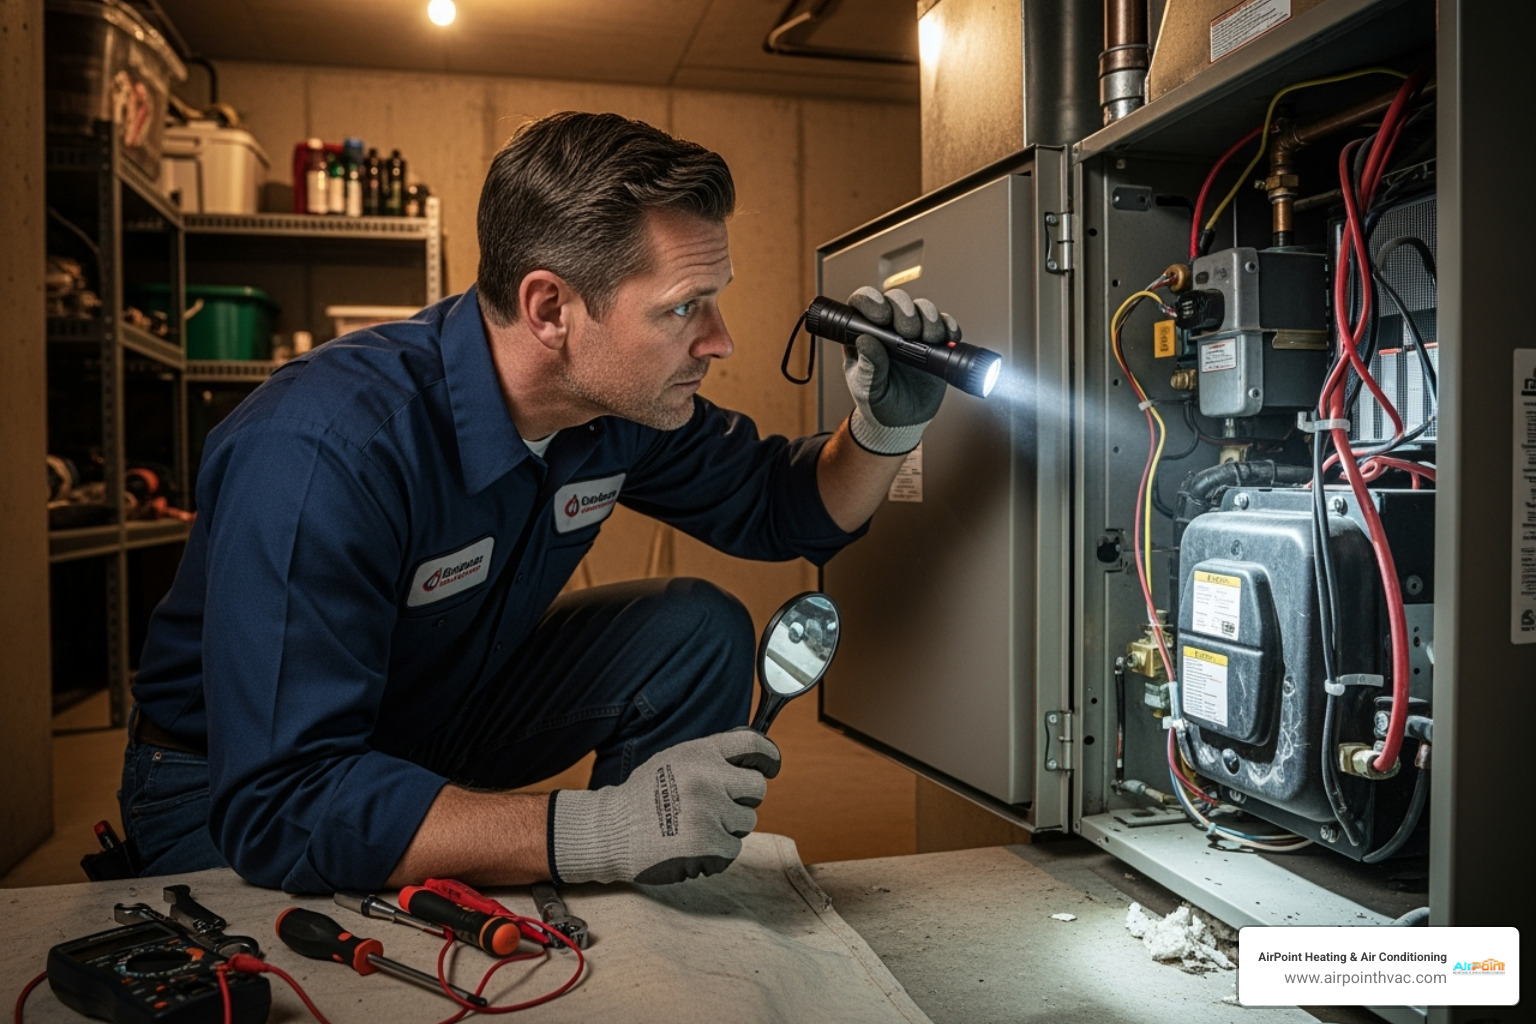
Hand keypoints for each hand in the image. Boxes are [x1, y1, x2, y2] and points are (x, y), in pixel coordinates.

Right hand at [549, 729, 780, 884]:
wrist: (612, 830)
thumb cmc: (644, 797)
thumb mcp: (674, 760)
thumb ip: (711, 758)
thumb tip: (752, 759)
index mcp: (701, 753)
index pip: (753, 745)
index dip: (768, 757)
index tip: (769, 767)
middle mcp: (709, 778)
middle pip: (757, 788)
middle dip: (742, 799)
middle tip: (716, 806)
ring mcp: (711, 812)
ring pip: (746, 821)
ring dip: (728, 827)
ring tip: (695, 825)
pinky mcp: (710, 844)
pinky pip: (733, 848)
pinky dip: (717, 851)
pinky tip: (692, 844)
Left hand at [841, 286, 958, 454]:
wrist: (902, 423)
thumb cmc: (878, 405)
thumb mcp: (867, 389)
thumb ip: (868, 366)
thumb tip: (865, 341)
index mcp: (864, 334)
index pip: (863, 303)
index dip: (872, 301)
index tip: (881, 316)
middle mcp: (888, 329)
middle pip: (896, 301)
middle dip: (905, 310)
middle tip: (909, 331)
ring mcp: (913, 334)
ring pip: (922, 308)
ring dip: (928, 317)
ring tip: (929, 338)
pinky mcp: (934, 344)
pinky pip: (944, 325)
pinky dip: (948, 327)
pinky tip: (947, 338)